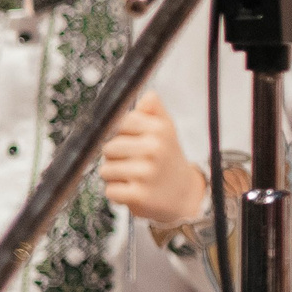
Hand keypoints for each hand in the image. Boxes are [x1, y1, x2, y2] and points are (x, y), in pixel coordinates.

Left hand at [99, 91, 208, 224]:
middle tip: (136, 164)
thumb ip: (154, 111)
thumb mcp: (167, 132)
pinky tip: (134, 192)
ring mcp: (145, 173)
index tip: (137, 142)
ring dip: (115, 176)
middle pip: (109, 147)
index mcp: (160, 130)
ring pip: (106, 169)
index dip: (123, 134)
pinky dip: (118, 193)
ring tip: (134, 178)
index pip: (121, 123)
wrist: (185, 195)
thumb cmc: (168, 159)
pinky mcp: (138, 196)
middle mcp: (154, 149)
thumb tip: (149, 95)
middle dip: (116, 157)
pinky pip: (110, 190)